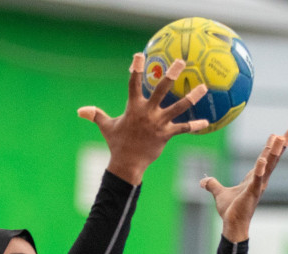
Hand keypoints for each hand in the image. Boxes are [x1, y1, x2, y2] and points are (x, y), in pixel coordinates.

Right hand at [78, 53, 210, 184]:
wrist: (127, 164)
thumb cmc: (117, 144)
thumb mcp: (106, 127)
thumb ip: (96, 115)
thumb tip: (80, 110)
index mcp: (133, 108)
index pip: (133, 84)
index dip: (136, 69)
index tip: (139, 55)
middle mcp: (147, 113)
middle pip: (161, 89)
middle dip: (171, 74)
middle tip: (182, 61)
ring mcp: (158, 123)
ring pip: (178, 107)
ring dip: (191, 97)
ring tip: (203, 87)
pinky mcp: (166, 134)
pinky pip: (183, 128)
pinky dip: (194, 125)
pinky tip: (207, 121)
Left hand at [200, 129, 287, 241]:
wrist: (232, 225)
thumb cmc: (231, 211)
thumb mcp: (220, 193)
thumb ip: (213, 185)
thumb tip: (202, 181)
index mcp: (254, 178)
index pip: (264, 158)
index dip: (270, 146)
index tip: (276, 134)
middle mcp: (260, 180)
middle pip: (272, 158)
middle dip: (281, 144)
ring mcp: (257, 186)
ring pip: (268, 165)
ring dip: (274, 152)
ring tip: (280, 138)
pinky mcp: (251, 193)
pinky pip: (257, 180)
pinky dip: (259, 170)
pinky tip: (262, 160)